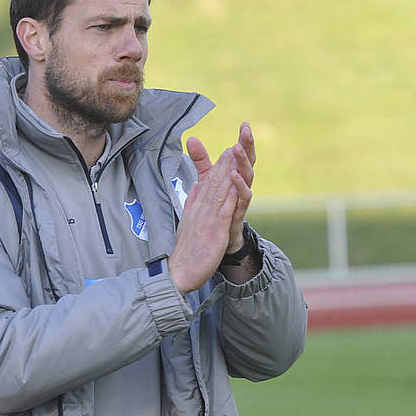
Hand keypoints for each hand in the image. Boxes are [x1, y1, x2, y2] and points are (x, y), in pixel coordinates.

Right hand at [168, 147, 239, 292]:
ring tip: (236, 154)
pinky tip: (236, 182)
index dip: (218, 165)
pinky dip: (230, 194)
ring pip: (219, 190)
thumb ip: (193, 204)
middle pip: (213, 182)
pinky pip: (224, 210)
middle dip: (225, 162)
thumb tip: (196, 187)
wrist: (178, 273)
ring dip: (228, 171)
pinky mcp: (215, 231)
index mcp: (196, 208)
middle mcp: (200, 209)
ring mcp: (207, 219)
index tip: (228, 150)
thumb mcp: (189, 223)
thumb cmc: (186, 251)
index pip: (208, 183)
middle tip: (235, 142)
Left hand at [187, 122, 256, 252]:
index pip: (240, 154)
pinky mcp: (239, 212)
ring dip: (243, 162)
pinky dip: (239, 186)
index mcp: (235, 175)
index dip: (243, 139)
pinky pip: (243, 198)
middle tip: (246, 131)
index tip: (244, 124)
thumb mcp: (207, 180)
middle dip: (248, 146)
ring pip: (248, 177)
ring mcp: (241, 198)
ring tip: (236, 148)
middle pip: (248, 161)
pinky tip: (234, 174)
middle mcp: (241, 184)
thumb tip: (192, 138)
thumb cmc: (217, 206)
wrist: (218, 238)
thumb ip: (201, 160)